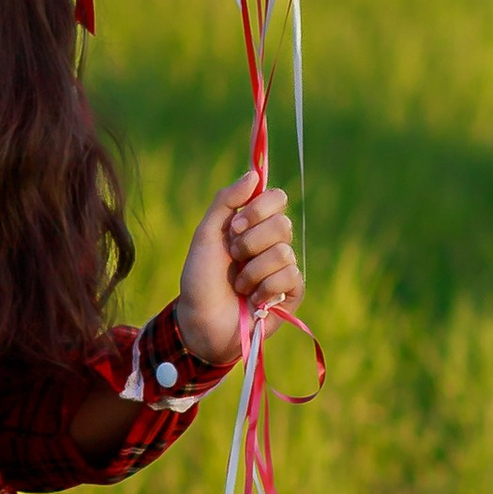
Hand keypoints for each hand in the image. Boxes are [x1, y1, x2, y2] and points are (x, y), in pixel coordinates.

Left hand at [176, 167, 301, 366]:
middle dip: (250, 243)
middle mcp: (271, 242)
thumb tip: (254, 173)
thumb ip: (226, 200)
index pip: (276, 198)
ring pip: (284, 252)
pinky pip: (290, 276)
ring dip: (253, 270)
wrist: (200, 320)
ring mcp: (283, 268)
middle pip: (282, 224)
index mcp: (253, 225)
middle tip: (233, 257)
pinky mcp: (292, 292)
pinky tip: (253, 299)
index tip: (235, 225)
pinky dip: (265, 288)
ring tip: (238, 284)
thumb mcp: (206, 234)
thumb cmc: (200, 279)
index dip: (258, 209)